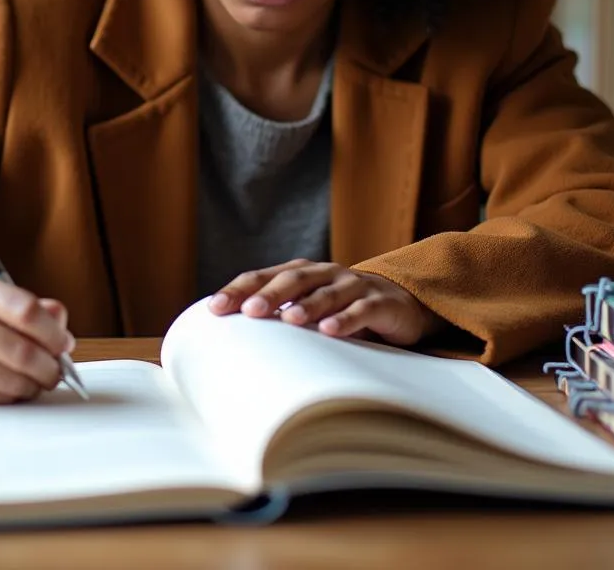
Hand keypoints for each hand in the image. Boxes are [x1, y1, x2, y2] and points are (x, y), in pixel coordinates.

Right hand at [0, 269, 75, 404]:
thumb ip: (25, 306)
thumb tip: (60, 323)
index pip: (25, 311)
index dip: (54, 333)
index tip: (64, 344)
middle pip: (21, 351)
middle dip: (49, 367)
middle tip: (57, 371)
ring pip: (9, 380)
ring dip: (33, 386)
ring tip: (36, 381)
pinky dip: (10, 397)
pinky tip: (11, 389)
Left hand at [207, 259, 442, 345]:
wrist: (398, 304)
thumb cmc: (341, 309)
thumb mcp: (308, 309)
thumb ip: (279, 318)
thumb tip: (232, 341)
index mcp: (300, 272)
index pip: (263, 276)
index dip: (239, 289)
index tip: (215, 308)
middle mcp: (324, 273)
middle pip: (292, 279)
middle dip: (269, 294)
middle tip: (248, 310)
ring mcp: (353, 285)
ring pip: (327, 292)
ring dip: (307, 305)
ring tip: (289, 319)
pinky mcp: (380, 303)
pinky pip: (362, 310)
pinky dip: (346, 320)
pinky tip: (330, 331)